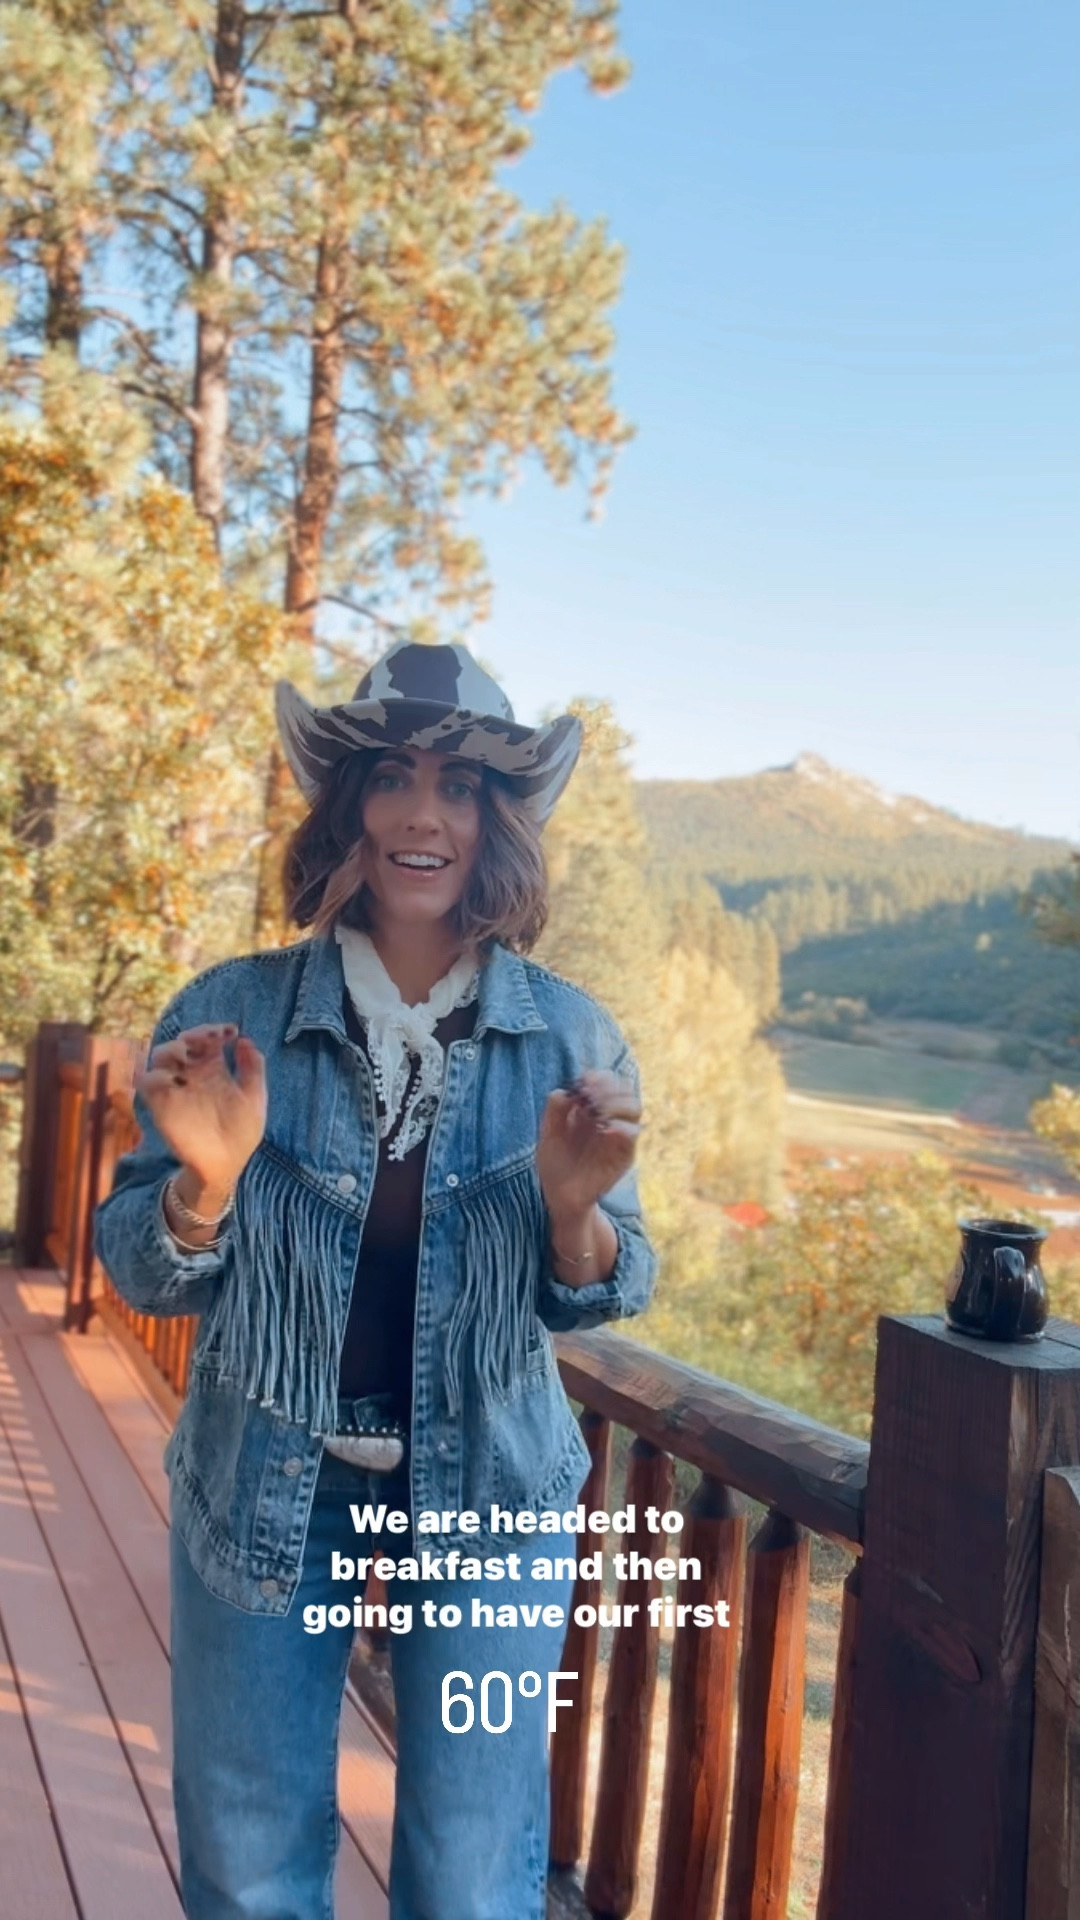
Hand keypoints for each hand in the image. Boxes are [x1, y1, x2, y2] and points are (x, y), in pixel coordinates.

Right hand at [135, 1023, 266, 1195]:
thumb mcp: (254, 1099)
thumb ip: (252, 1069)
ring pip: (160, 1056)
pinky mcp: (161, 1105)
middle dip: (194, 1033)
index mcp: (214, 1070)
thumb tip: (245, 1040)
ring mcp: (176, 1088)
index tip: (230, 1032)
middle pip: (182, 1042)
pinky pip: (146, 1083)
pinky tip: (175, 1079)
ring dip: (171, 1048)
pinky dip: (154, 1075)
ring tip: (189, 1053)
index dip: (215, 1030)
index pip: (207, 1040)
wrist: (226, 1164)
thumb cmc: (241, 1133)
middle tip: (210, 1038)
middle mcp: (193, 1075)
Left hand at [536, 1068, 641, 1218]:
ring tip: (595, 1111)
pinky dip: (621, 1126)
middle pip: (625, 1089)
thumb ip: (554, 1111)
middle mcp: (609, 1119)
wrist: (560, 1196)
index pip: (608, 1081)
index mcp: (592, 1110)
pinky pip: (633, 1134)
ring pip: (634, 1107)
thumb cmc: (554, 1164)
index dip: (599, 1076)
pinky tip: (602, 1129)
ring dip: (616, 1102)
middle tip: (589, 1095)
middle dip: (608, 1086)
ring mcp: (619, 1137)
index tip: (583, 1082)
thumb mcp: (548, 1135)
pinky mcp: (625, 1155)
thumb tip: (566, 1092)